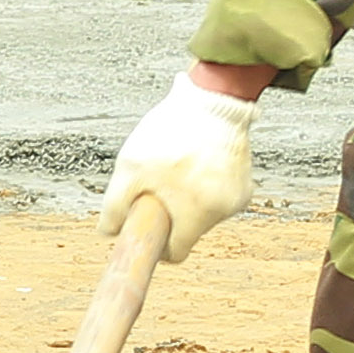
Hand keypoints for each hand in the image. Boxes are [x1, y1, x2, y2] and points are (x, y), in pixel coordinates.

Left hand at [100, 69, 258, 262]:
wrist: (213, 100)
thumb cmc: (170, 134)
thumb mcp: (130, 168)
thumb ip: (116, 205)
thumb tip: (107, 232)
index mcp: (196, 213)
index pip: (177, 252)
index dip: (158, 246)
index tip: (147, 232)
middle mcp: (223, 211)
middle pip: (188, 230)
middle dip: (170, 214)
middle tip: (156, 185)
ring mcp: (238, 196)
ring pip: (202, 210)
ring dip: (187, 195)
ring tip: (178, 163)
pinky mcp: (246, 182)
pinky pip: (217, 194)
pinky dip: (204, 183)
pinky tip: (197, 158)